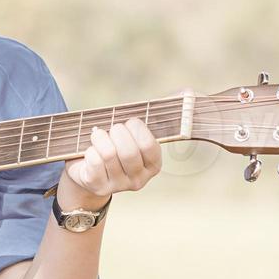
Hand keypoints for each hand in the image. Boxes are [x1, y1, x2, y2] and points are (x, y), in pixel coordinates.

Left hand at [60, 88, 184, 208]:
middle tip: (113, 129)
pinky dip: (89, 150)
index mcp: (153, 165)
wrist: (90, 170)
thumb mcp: (137, 131)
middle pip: (128, 152)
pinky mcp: (98, 187)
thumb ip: (161, 112)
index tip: (130, 123)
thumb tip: (189, 91)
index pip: (149, 145)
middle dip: (117, 132)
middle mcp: (139, 180)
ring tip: (98, 135)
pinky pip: (93, 161)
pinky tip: (91, 151)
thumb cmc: (117, 144)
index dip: (136, 128)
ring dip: (99, 137)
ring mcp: (118, 186)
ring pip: (108, 154)